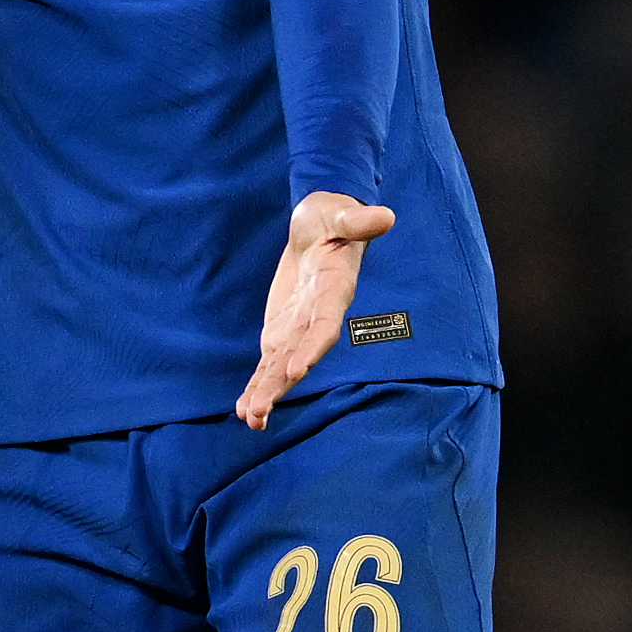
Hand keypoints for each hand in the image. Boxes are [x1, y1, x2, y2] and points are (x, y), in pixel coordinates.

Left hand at [235, 192, 394, 428]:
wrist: (321, 226)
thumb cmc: (332, 217)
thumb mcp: (340, 213)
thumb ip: (358, 220)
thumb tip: (385, 216)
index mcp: (334, 292)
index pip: (324, 325)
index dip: (311, 347)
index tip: (295, 368)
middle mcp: (318, 318)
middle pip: (298, 356)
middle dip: (279, 384)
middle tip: (259, 411)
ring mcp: (299, 328)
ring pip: (281, 367)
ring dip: (266, 393)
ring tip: (249, 419)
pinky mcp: (282, 331)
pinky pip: (269, 362)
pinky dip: (258, 385)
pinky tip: (245, 409)